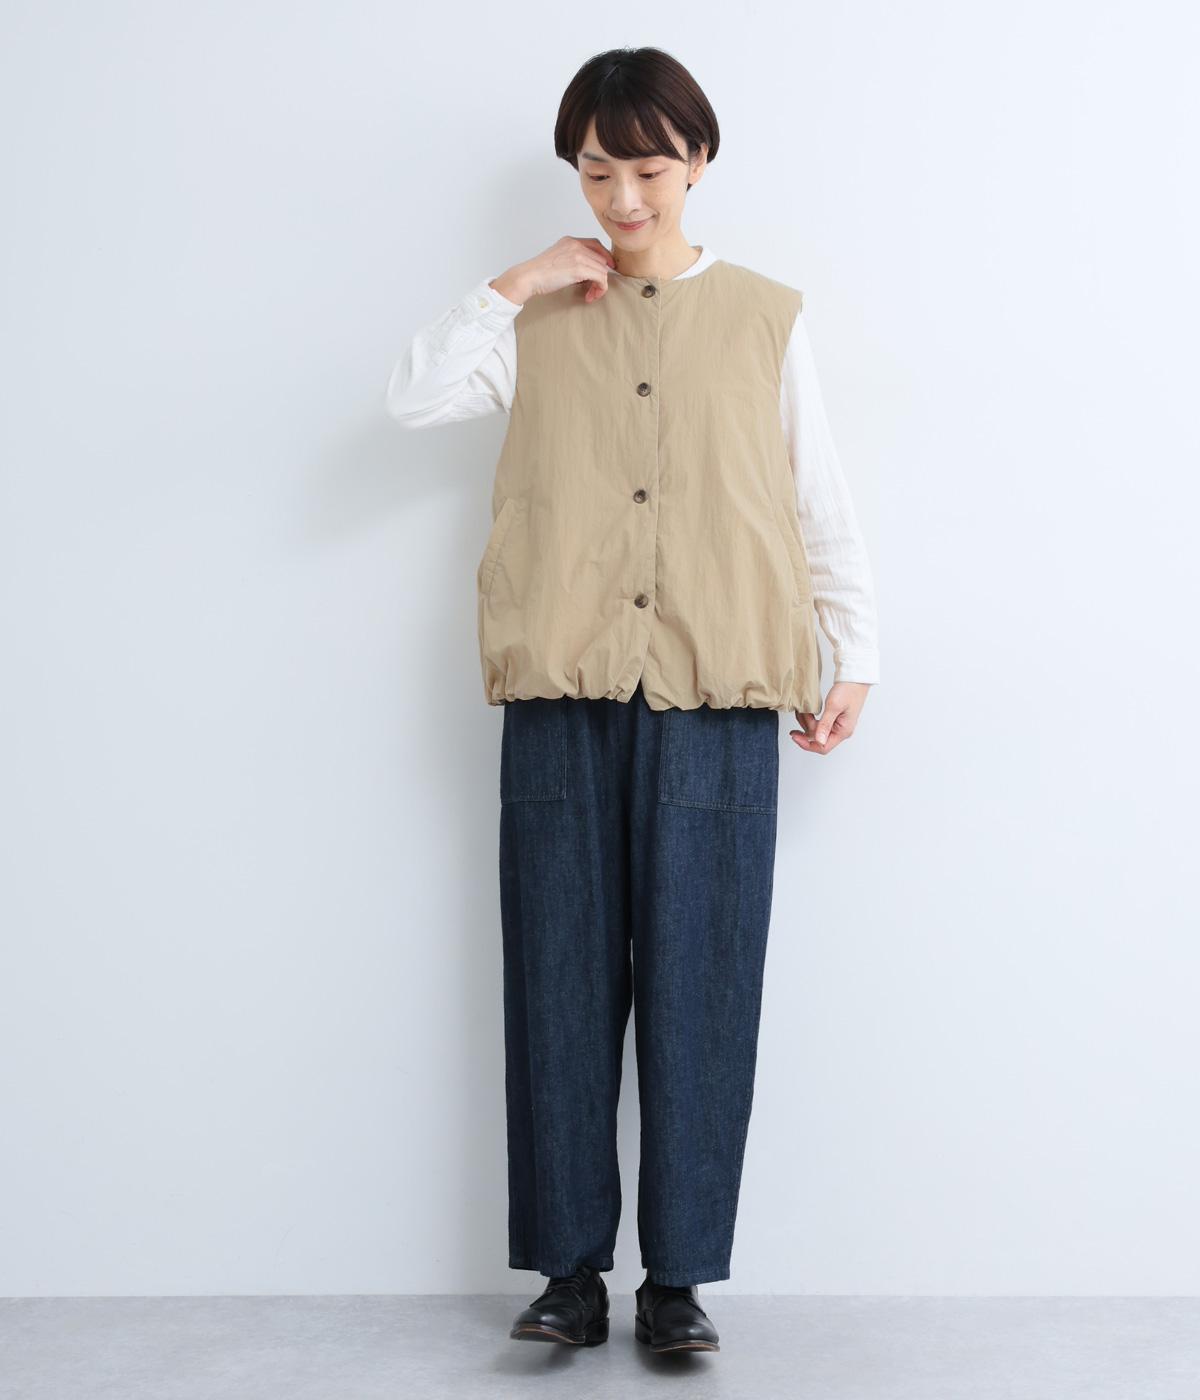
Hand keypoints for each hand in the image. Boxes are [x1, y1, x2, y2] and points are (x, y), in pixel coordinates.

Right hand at [489, 236, 616, 305]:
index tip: (608, 268)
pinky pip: (601, 278)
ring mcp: (578, 256)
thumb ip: (572, 260)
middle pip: (601, 259)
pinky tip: (590, 296)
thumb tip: (587, 272)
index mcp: (570, 241)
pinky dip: (600, 288)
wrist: (529, 277)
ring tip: (591, 295)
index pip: (595, 244)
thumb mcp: (557, 258)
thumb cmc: (539, 273)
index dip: (605, 256)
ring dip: (600, 285)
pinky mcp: (579, 269)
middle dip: (601, 275)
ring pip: (603, 270)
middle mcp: (576, 245)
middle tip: (595, 289)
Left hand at [790, 681, 870, 754]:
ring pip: (816, 731)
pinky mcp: (834, 719)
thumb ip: (825, 725)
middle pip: (817, 738)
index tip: (795, 736)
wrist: (855, 678)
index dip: (807, 744)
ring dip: (806, 722)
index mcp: (843, 731)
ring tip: (802, 710)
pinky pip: (819, 724)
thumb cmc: (849, 690)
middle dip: (805, 727)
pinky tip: (806, 712)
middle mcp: (841, 731)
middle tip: (800, 714)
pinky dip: (810, 718)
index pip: (823, 747)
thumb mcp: (834, 706)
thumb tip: (819, 741)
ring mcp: (837, 725)